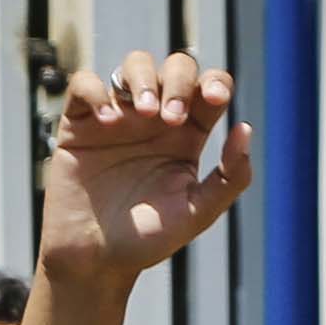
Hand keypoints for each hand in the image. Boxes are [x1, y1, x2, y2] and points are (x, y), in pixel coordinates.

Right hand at [37, 49, 254, 285]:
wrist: (95, 260)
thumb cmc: (147, 241)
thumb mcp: (197, 214)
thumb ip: (230, 177)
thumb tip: (245, 129)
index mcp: (187, 135)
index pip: (209, 88)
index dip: (216, 82)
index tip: (215, 100)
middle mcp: (155, 119)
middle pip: (176, 67)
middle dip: (178, 82)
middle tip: (171, 119)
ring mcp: (118, 117)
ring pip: (135, 64)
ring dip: (143, 78)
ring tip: (144, 112)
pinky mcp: (80, 123)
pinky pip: (86, 85)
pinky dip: (97, 91)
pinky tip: (107, 120)